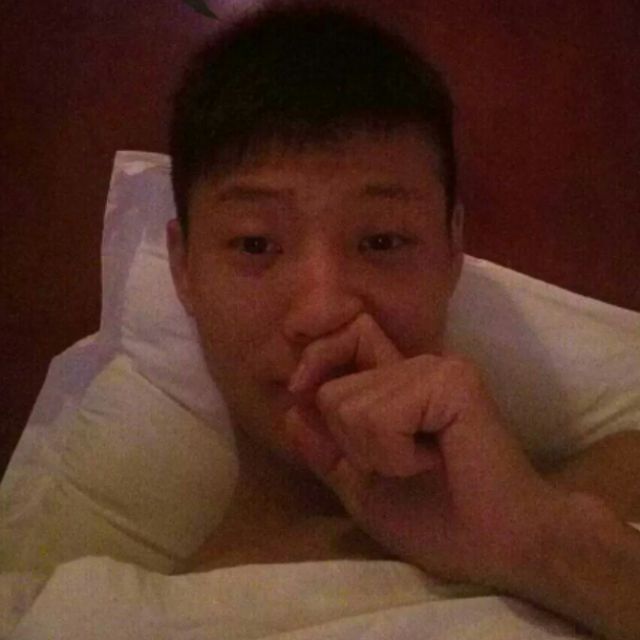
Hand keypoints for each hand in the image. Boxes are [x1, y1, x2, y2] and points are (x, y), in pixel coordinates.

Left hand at [285, 313, 565, 588]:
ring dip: (375, 454)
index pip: (348, 337)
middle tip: (401, 467)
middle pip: (333, 389)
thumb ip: (327, 450)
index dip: (318, 355)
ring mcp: (436, 368)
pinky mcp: (452, 382)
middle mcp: (417, 364)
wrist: (499, 547)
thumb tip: (292, 410)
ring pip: (350, 405)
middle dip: (351, 444)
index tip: (297, 388)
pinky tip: (432, 463)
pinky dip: (394, 455)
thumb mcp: (364, 487)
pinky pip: (381, 416)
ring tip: (421, 467)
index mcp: (399, 384)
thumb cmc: (438, 521)